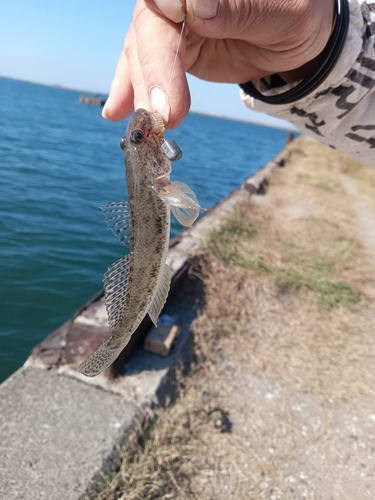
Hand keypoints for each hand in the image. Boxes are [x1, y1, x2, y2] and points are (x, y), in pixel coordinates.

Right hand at [103, 0, 334, 127]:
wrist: (296, 41)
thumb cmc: (296, 15)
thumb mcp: (282, 11)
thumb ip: (239, 8)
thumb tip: (198, 8)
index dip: (168, 12)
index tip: (181, 30)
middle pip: (151, 26)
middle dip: (152, 71)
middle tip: (160, 114)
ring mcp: (172, 22)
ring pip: (142, 50)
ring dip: (140, 90)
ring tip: (142, 125)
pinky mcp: (172, 49)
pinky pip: (145, 67)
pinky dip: (131, 90)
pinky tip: (117, 112)